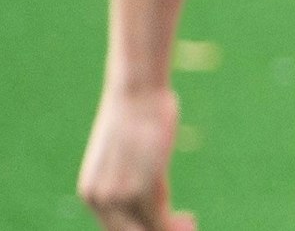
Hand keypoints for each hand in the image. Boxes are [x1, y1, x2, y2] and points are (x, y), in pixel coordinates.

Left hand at [78, 86, 195, 230]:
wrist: (136, 91)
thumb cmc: (136, 112)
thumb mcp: (126, 151)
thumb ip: (128, 172)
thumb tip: (141, 175)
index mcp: (91, 191)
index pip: (115, 227)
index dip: (141, 229)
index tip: (166, 221)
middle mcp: (99, 199)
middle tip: (184, 226)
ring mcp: (119, 196)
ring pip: (146, 230)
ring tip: (189, 226)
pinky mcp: (141, 189)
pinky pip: (159, 221)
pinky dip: (174, 227)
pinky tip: (188, 221)